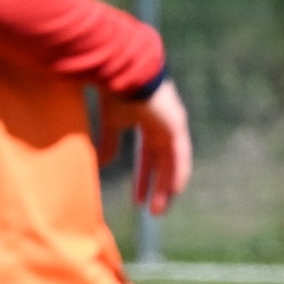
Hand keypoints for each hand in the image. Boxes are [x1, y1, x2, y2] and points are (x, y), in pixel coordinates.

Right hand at [97, 78, 191, 214]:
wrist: (124, 72)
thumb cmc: (116, 92)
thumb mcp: (111, 123)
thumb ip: (109, 142)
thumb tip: (102, 163)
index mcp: (148, 122)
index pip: (148, 156)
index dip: (143, 177)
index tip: (137, 200)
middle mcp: (163, 125)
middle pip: (162, 163)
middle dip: (156, 187)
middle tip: (152, 211)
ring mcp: (172, 124)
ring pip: (172, 162)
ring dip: (166, 186)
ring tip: (159, 210)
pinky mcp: (176, 124)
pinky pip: (180, 155)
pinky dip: (178, 173)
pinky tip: (174, 192)